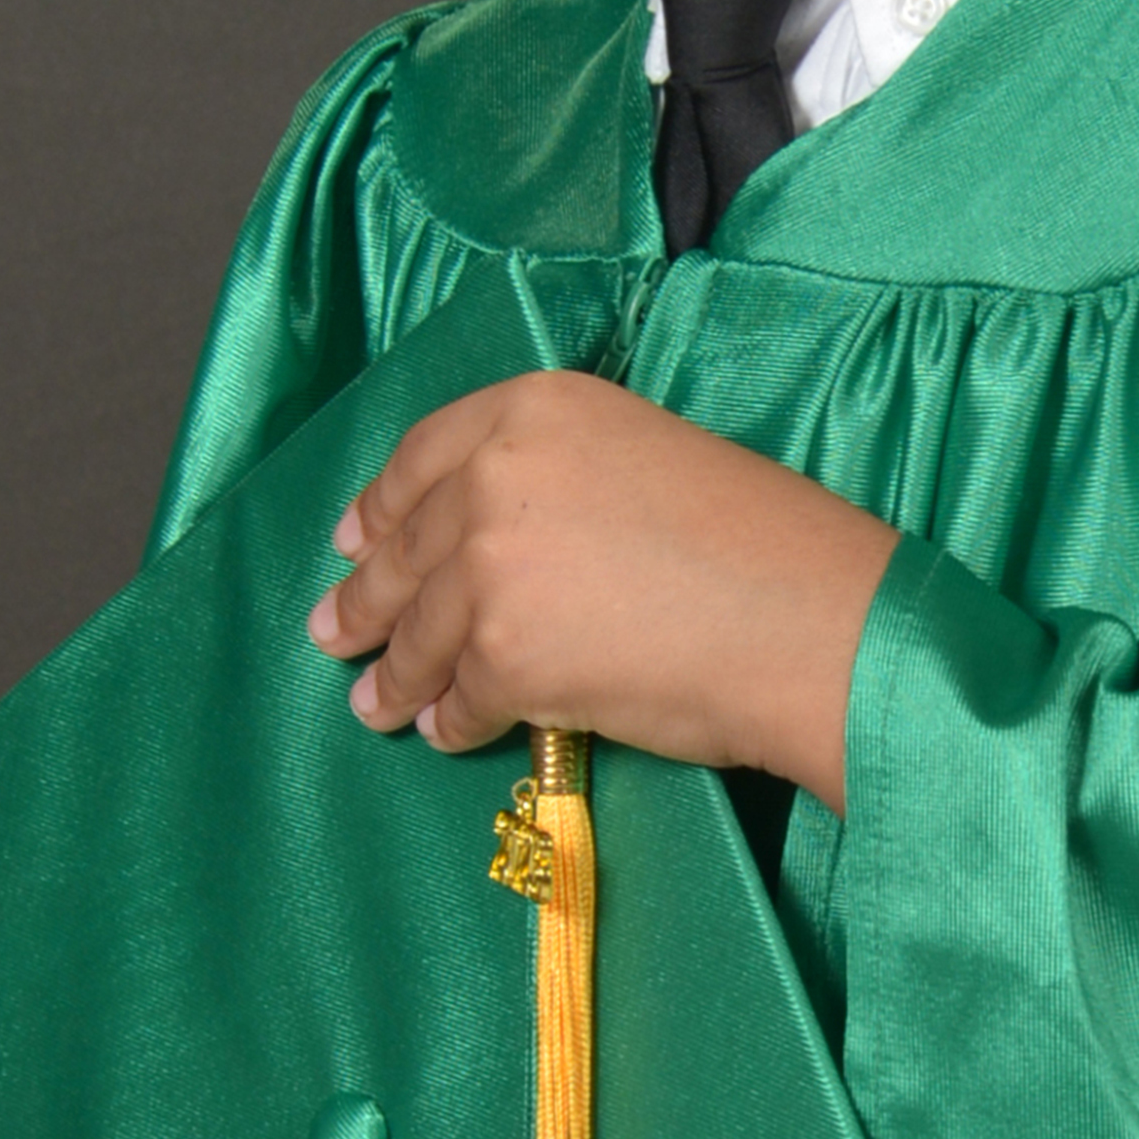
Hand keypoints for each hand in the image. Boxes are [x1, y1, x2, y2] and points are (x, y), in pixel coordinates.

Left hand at [304, 369, 897, 812]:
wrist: (804, 614)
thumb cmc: (751, 534)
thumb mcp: (640, 455)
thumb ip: (551, 477)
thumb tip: (483, 541)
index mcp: (535, 405)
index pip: (422, 455)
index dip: (379, 505)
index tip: (351, 538)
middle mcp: (496, 474)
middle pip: (405, 547)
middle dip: (364, 598)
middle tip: (334, 631)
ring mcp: (492, 567)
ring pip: (417, 633)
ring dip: (394, 676)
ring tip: (378, 705)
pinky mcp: (504, 657)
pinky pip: (457, 700)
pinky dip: (452, 722)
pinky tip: (451, 732)